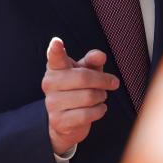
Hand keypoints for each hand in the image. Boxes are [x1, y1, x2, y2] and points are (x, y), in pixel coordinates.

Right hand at [41, 37, 119, 155]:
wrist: (65, 121)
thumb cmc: (77, 89)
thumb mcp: (86, 71)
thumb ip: (93, 61)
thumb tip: (101, 56)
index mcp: (55, 68)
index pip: (55, 57)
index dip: (55, 50)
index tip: (57, 42)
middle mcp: (49, 84)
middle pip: (84, 78)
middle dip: (103, 81)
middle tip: (113, 83)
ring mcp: (52, 103)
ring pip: (89, 97)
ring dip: (102, 96)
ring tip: (100, 96)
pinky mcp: (58, 121)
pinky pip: (87, 114)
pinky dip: (99, 110)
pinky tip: (99, 108)